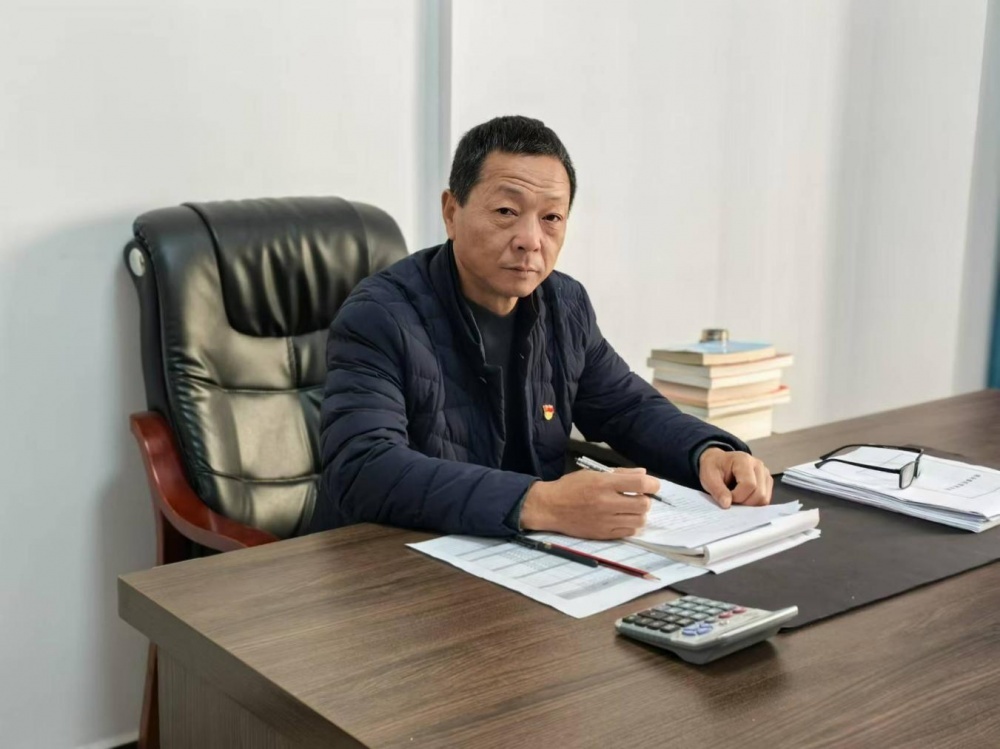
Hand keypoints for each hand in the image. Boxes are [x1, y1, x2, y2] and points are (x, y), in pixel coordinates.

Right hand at [520, 467, 658, 538]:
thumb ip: (620, 474)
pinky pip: (628, 532)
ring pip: (639, 520)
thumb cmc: (571, 487)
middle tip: (637, 498)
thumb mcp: (593, 473)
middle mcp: (607, 502)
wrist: (550, 507)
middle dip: (645, 500)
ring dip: (639, 514)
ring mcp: (605, 520)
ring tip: (630, 510)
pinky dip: (630, 525)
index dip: (653, 484)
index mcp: (604, 483)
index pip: (640, 483)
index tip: (653, 485)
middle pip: (643, 504)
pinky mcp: (603, 534)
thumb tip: (644, 473)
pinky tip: (622, 519)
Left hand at [699, 448, 772, 507]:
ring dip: (749, 504)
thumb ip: (717, 490)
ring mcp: (765, 473)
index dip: (737, 496)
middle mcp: (758, 465)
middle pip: (759, 494)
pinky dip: (754, 503)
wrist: (718, 461)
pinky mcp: (767, 481)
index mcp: (743, 460)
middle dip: (744, 502)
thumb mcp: (709, 477)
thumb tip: (727, 505)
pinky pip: (765, 500)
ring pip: (764, 499)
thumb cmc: (714, 467)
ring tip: (736, 497)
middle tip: (731, 499)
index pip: (749, 484)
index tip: (726, 497)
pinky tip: (743, 497)